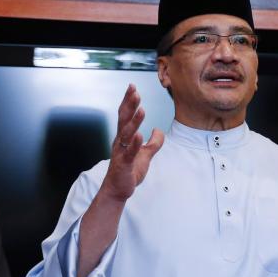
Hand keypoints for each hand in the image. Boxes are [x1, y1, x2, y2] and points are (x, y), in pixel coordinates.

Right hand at [100, 84, 163, 202]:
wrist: (118, 190)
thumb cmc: (130, 171)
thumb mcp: (146, 155)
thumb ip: (153, 143)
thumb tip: (158, 130)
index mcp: (124, 138)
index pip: (125, 115)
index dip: (128, 101)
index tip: (132, 87)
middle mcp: (120, 142)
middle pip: (124, 119)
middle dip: (129, 105)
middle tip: (134, 90)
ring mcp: (121, 152)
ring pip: (127, 134)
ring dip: (134, 121)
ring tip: (141, 109)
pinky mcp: (124, 164)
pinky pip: (129, 152)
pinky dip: (134, 143)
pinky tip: (139, 135)